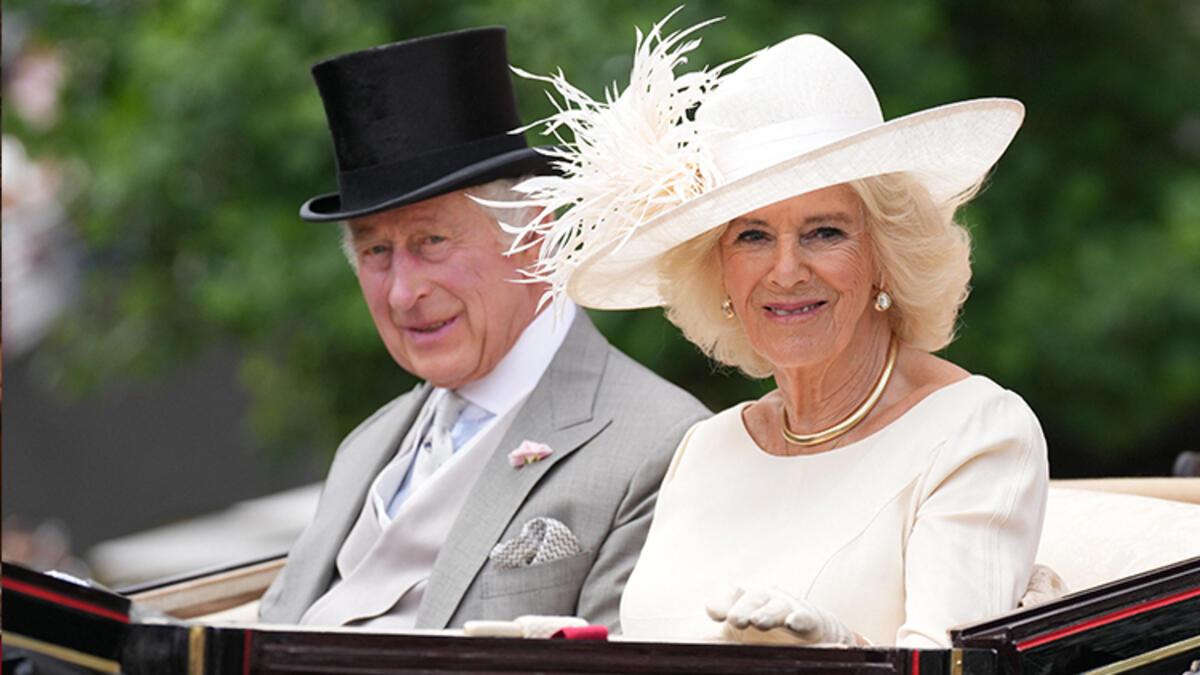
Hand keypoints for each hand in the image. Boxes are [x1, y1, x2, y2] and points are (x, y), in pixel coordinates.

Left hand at [705, 584, 857, 644]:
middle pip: (752, 598)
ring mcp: (788, 610)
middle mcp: (764, 602)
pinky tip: (793, 623)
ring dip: (768, 613)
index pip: (729, 594)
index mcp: (742, 603)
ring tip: (759, 622)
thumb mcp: (734, 640)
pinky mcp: (812, 624)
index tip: (713, 613)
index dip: (721, 601)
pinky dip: (801, 619)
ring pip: (777, 606)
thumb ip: (713, 642)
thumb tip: (684, 651)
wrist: (809, 642)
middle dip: (743, 608)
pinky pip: (807, 618)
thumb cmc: (762, 641)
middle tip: (735, 620)